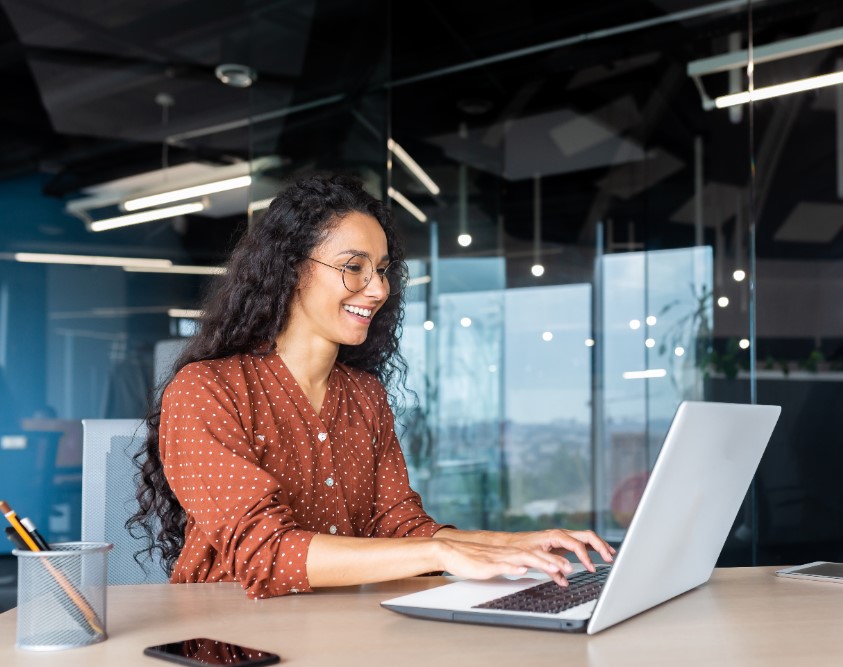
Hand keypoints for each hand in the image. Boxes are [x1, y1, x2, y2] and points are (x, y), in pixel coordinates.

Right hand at [434, 538, 574, 585]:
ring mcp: (498, 558)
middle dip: (554, 561)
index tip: (570, 567)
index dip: (554, 560)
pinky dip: (514, 566)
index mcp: (512, 553)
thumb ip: (513, 565)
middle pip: (535, 555)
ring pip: (523, 558)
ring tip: (555, 568)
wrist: (451, 552)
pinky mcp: (487, 565)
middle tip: (571, 568)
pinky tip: (522, 568)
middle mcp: (508, 553)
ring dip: (540, 562)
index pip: (538, 555)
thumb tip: (528, 569)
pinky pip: (502, 565)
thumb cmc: (474, 560)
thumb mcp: (498, 564)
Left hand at [502, 529, 615, 572]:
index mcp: (556, 536)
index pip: (577, 544)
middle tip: (609, 558)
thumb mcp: (535, 558)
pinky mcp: (563, 542)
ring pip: (587, 538)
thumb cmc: (521, 549)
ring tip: (610, 555)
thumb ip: (551, 567)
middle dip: (600, 546)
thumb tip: (566, 578)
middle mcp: (562, 534)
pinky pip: (582, 542)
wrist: (512, 544)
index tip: (592, 568)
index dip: (586, 557)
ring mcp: (564, 537)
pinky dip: (592, 548)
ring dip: (599, 545)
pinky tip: (600, 554)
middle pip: (587, 536)